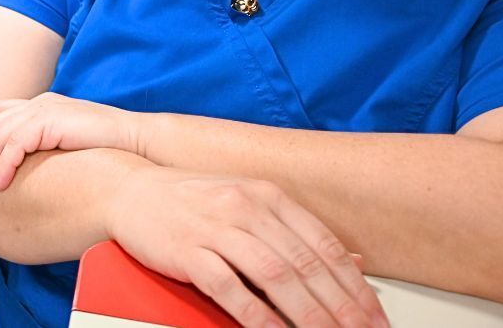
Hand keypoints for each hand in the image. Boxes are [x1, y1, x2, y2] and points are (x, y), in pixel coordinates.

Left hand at [0, 93, 140, 198]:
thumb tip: (29, 168)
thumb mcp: (69, 143)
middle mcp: (39, 104)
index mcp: (42, 105)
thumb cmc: (108, 150)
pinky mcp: (51, 122)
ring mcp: (45, 110)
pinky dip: (3, 166)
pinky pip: (16, 145)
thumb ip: (47, 147)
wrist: (136, 142)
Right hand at [108, 166, 388, 327]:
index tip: (375, 318)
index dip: (354, 286)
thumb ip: (295, 230)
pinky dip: (259, 317)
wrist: (128, 189)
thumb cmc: (189, 201)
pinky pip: (232, 289)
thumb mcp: (247, 203)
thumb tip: (351, 261)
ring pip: (277, 277)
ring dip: (309, 316)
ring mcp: (218, 228)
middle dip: (342, 309)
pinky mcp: (189, 250)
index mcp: (267, 195)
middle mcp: (247, 207)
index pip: (324, 245)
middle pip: (306, 265)